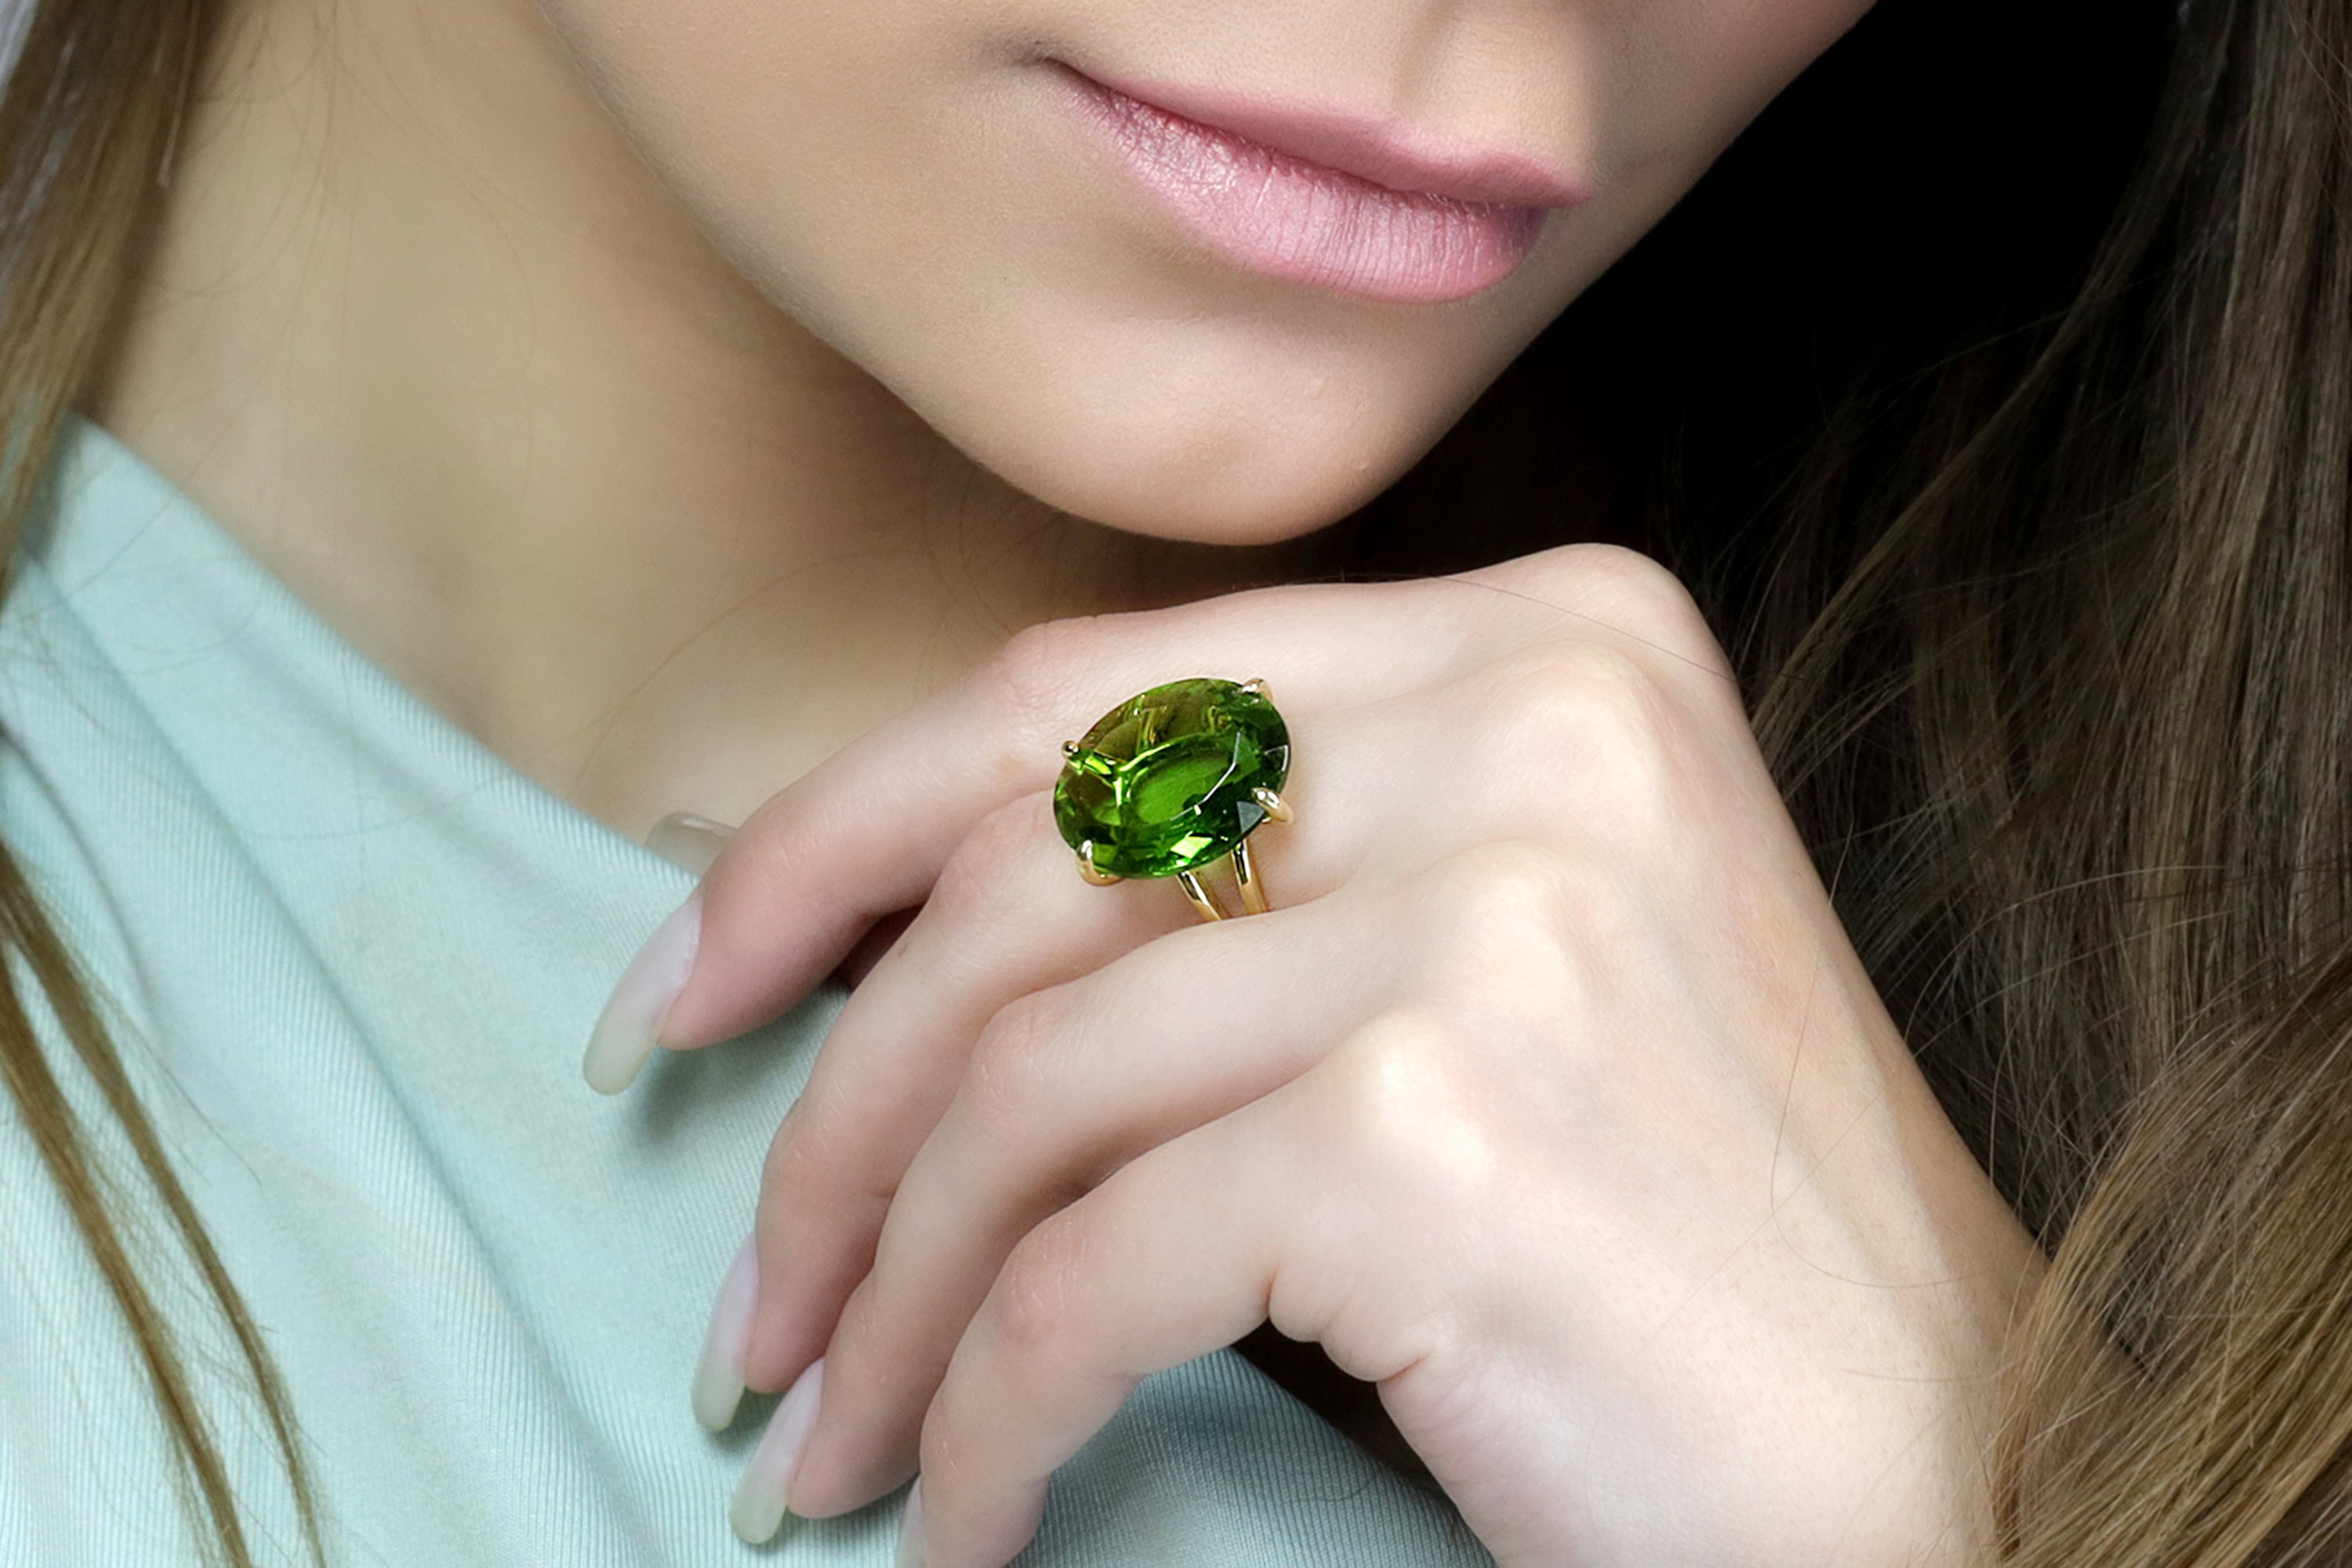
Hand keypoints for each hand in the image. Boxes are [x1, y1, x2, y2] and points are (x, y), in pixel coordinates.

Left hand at [605, 544, 2046, 1566]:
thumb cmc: (1680, 1225)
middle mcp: (1531, 723)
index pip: (1084, 692)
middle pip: (1021, 878)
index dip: (835, 838)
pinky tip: (969, 1512)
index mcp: (1546, 635)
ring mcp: (1494, 911)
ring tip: (828, 1430)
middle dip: (830, 1106)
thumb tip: (877, 923)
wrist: (1949, 1464)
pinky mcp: (1440, 1126)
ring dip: (883, 1291)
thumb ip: (1253, 867)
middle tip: (751, 1298)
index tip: (684, 984)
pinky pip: (1089, 1269)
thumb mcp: (1487, 950)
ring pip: (1026, 1086)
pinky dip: (986, 1410)